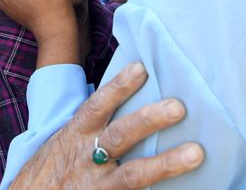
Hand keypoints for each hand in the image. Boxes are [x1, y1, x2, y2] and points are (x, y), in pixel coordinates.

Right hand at [10, 63, 202, 188]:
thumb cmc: (48, 170)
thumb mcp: (63, 142)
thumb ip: (90, 126)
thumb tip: (122, 98)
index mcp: (74, 136)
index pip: (97, 106)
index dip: (118, 87)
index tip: (141, 68)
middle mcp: (86, 159)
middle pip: (119, 136)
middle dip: (149, 120)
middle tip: (179, 107)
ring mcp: (96, 186)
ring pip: (133, 176)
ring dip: (166, 164)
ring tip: (197, 154)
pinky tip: (187, 189)